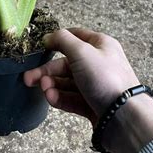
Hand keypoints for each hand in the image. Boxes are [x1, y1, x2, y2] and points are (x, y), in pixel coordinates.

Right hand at [24, 28, 139, 124]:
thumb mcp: (82, 51)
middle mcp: (98, 63)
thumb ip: (62, 40)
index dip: (57, 40)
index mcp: (100, 45)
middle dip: (47, 71)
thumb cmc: (104, 77)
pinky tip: (51, 98)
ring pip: (67, 83)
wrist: (123, 116)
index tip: (40, 47)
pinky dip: (60, 98)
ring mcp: (95, 85)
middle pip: (66, 63)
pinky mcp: (92, 105)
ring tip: (44, 90)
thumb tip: (48, 36)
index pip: (75, 36)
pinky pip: (71, 99)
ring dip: (52, 85)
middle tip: (28, 79)